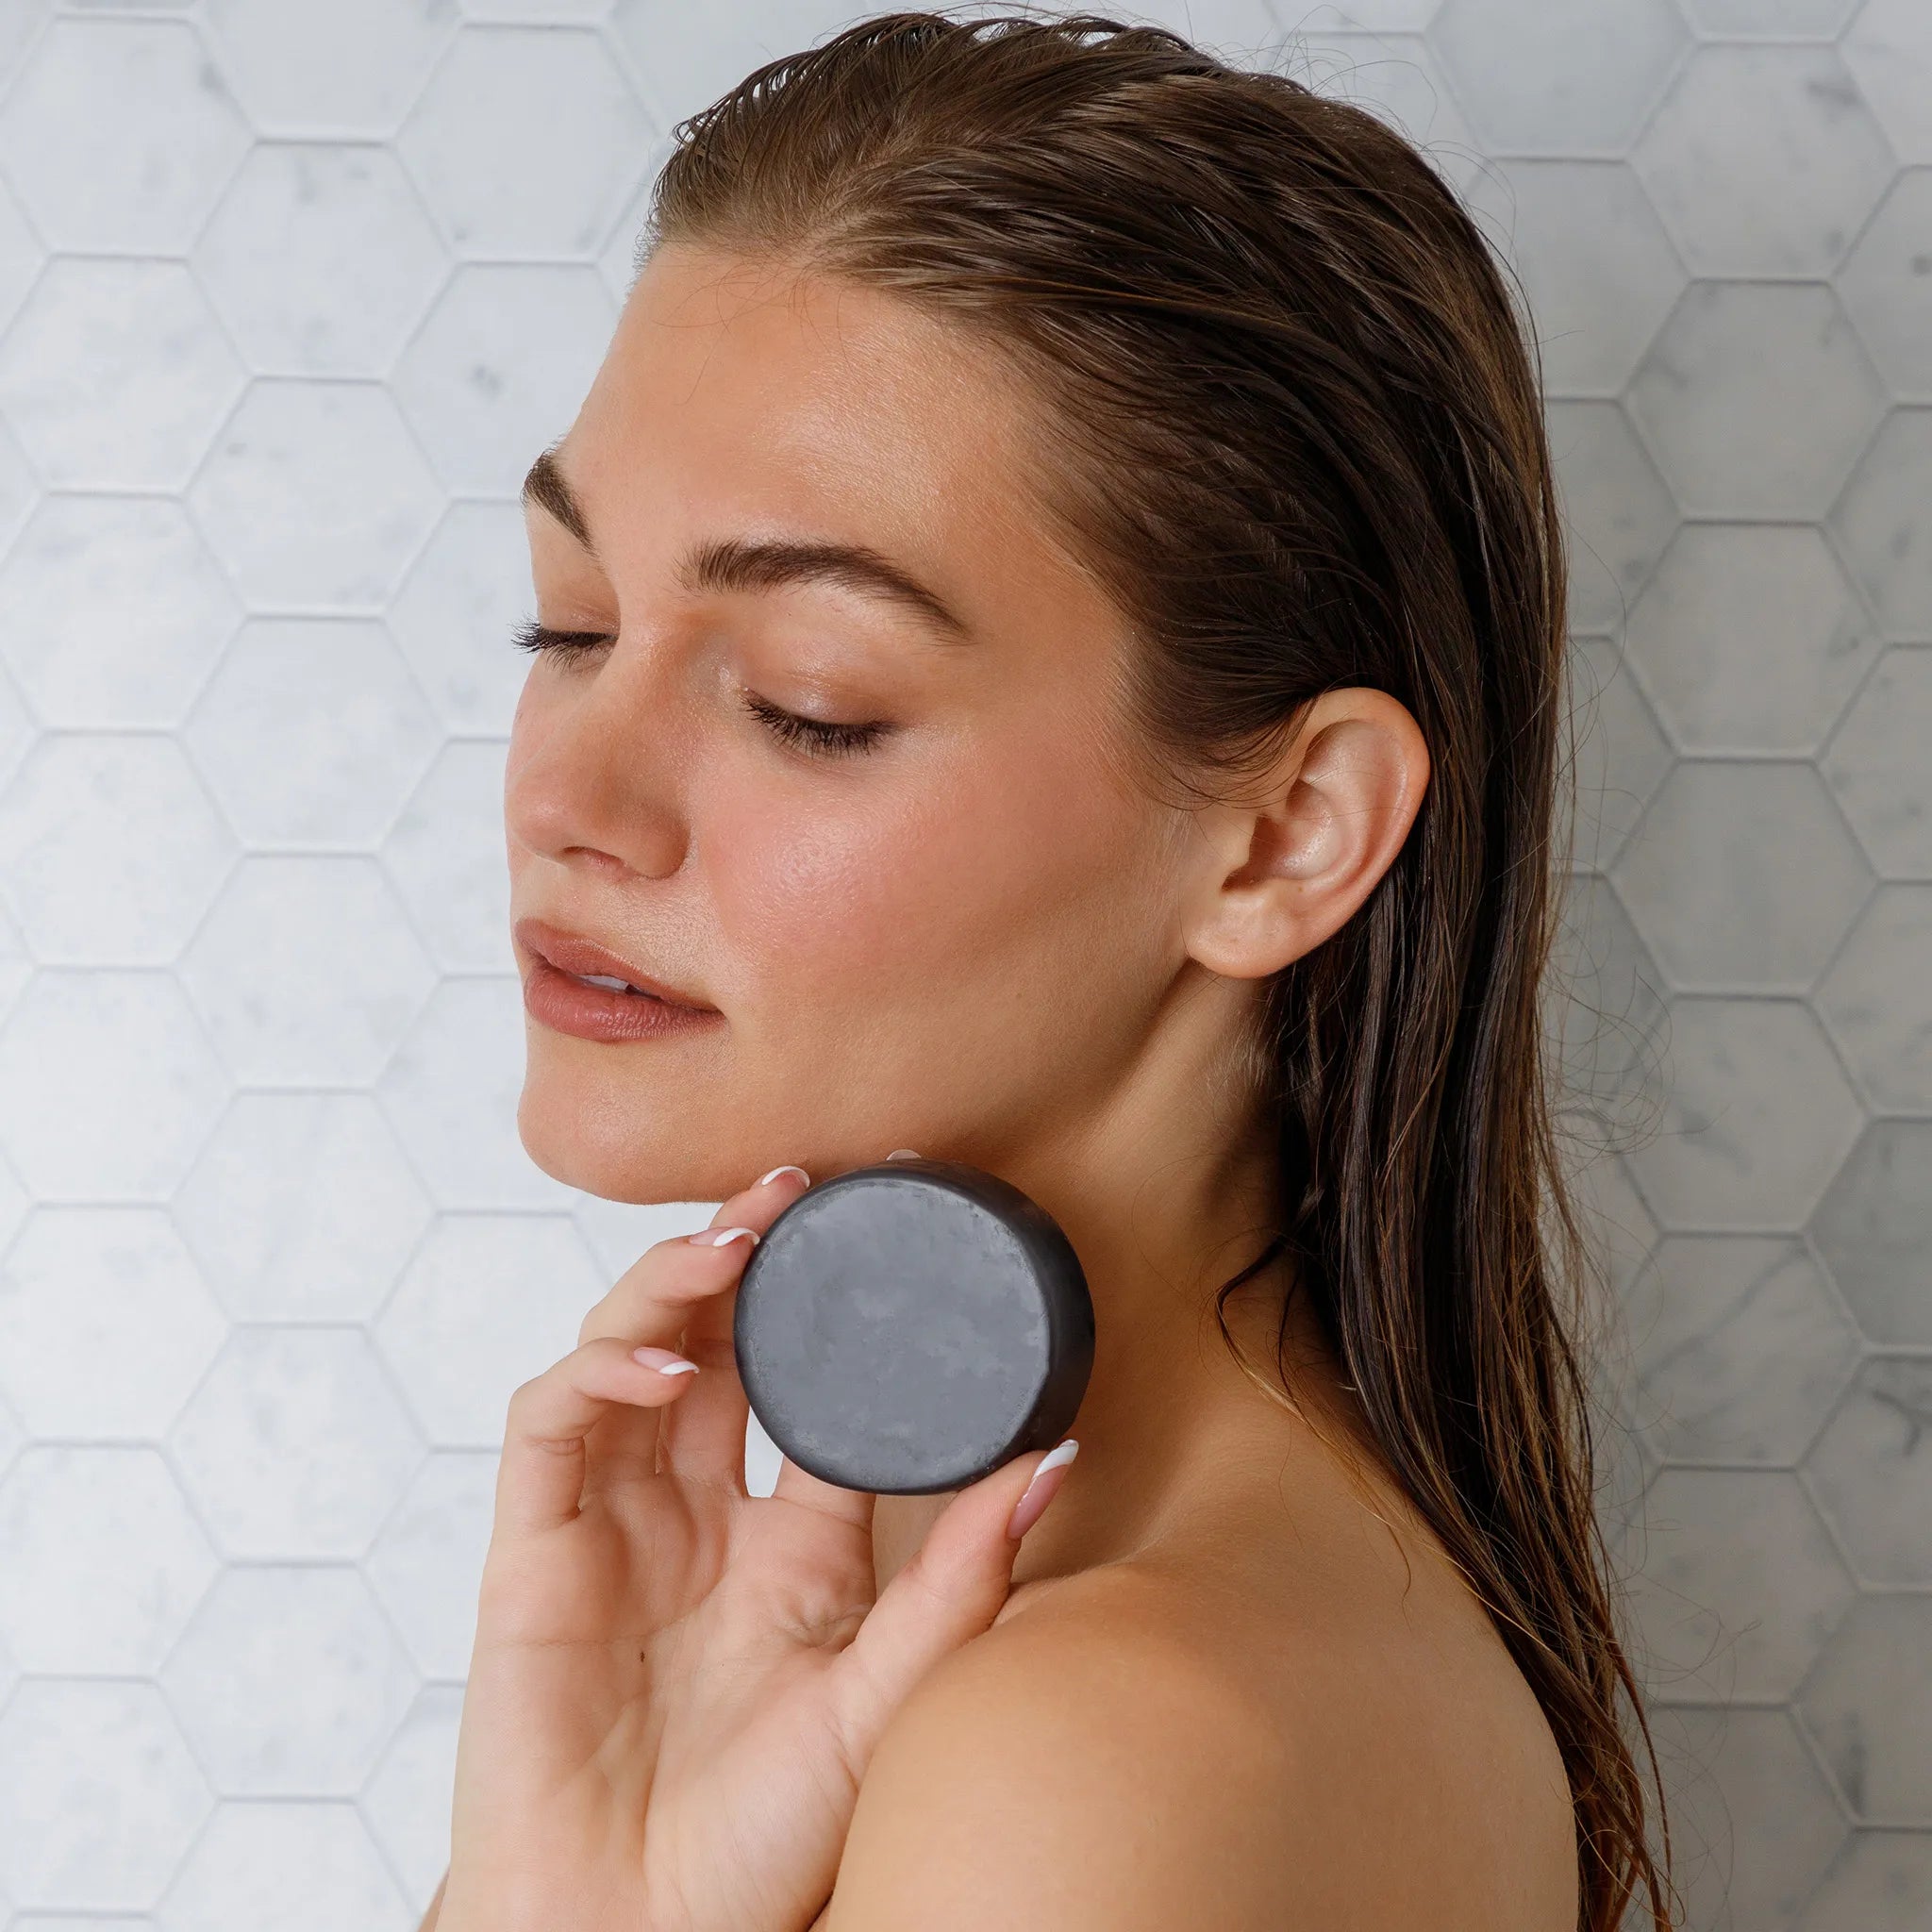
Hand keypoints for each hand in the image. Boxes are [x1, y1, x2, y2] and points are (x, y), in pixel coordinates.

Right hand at [433, 1159, 1079, 1931]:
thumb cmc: (762, 1848)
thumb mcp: (889, 1694)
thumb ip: (962, 1579)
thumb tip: (1056, 1459)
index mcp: (792, 1543)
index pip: (812, 1386)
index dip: (836, 1302)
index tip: (880, 1219)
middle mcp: (700, 1516)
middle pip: (716, 1340)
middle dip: (745, 1252)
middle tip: (792, 1182)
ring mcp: (612, 1525)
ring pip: (628, 1352)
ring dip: (673, 1284)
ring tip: (733, 1238)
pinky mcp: (532, 1552)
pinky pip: (552, 1424)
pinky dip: (601, 1370)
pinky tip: (669, 1364)